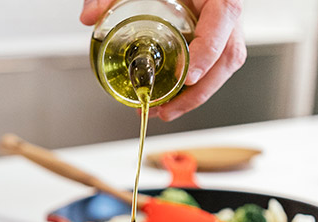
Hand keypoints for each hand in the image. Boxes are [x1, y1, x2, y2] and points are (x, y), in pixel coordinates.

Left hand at [80, 0, 245, 120]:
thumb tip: (89, 17)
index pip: (224, 18)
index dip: (209, 51)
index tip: (187, 76)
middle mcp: (223, 12)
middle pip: (228, 54)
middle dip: (199, 91)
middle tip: (168, 109)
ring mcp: (222, 29)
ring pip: (222, 67)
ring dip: (194, 97)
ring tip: (164, 112)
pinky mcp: (213, 42)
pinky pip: (212, 68)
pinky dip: (193, 90)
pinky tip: (170, 102)